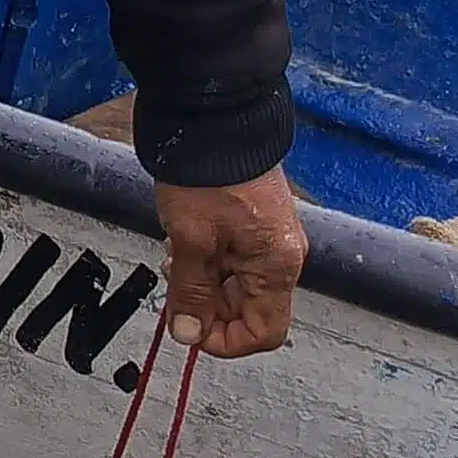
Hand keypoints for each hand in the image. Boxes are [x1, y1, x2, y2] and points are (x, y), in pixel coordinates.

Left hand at [150, 169, 304, 357]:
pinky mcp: (254, 221)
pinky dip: (206, 259)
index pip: (265, 332)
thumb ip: (191, 292)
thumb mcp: (191, 240)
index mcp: (278, 265)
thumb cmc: (208, 174)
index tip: (189, 328)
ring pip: (236, 284)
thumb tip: (188, 334)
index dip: (225, 341)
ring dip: (203, 281)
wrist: (214, 116)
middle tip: (174, 284)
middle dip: (207, 305)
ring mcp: (269, 238)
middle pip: (249, 309)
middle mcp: (282, 255)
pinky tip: (183, 240)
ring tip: (176, 253)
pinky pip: (232, 258)